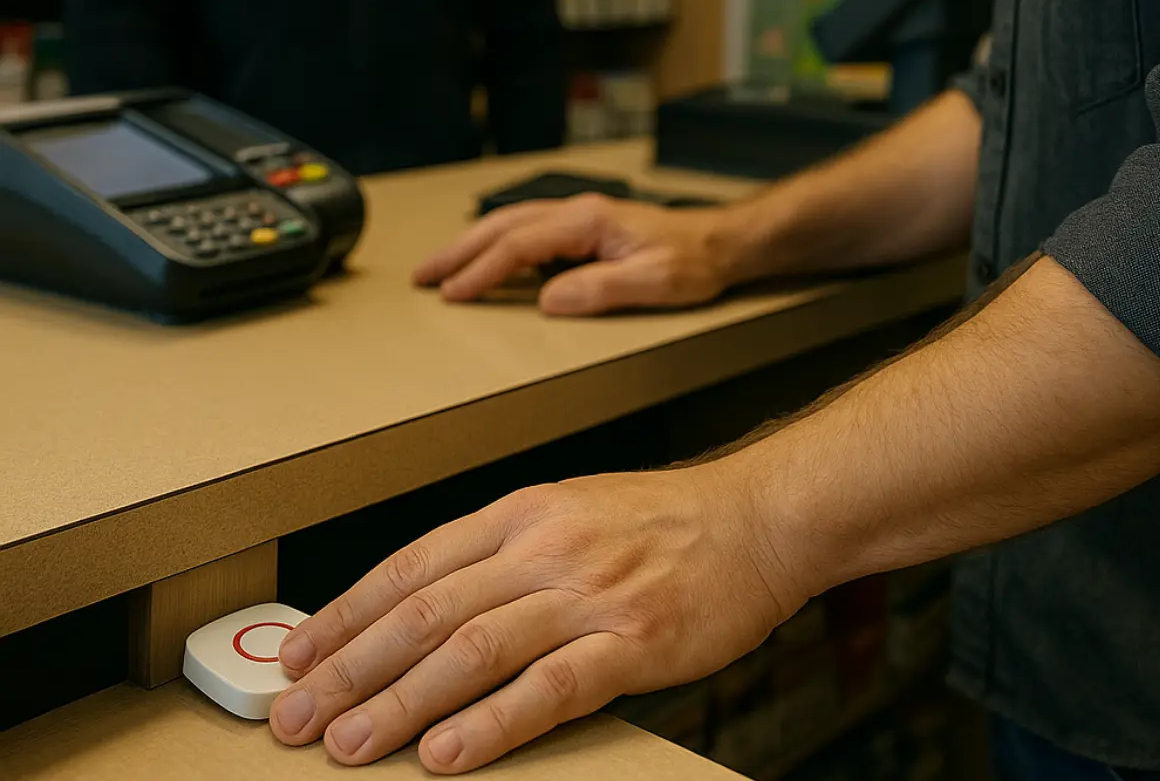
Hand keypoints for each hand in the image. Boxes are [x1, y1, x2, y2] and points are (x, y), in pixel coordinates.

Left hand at [268, 457, 798, 771]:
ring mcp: (589, 593)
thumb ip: (505, 550)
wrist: (756, 517)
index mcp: (523, 512)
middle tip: (298, 714)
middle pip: (429, 610)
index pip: (415, 565)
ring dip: (402, 701)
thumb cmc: (663, 519)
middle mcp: (546, 546)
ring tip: (350, 744)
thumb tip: (428, 604)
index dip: (350, 612)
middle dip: (353, 666)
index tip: (302, 653)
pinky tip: (448, 754)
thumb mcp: (571, 508)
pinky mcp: (634, 641)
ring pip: (474, 649)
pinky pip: (551, 687)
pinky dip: (494, 723)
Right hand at [413, 195, 744, 315]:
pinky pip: (527, 233)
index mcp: (588, 221)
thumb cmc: (692, 259)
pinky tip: (486, 261)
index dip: (483, 271)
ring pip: (511, 225)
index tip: (454, 294)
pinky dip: (497, 245)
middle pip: (503, 227)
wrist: (719, 242)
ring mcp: (578, 218)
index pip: (520, 245)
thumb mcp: (653, 281)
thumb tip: (549, 301)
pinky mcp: (583, 229)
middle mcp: (577, 213)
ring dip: (472, 245)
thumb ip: (600, 289)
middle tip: (423, 276)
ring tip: (441, 268)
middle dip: (459, 251)